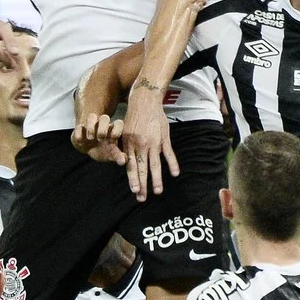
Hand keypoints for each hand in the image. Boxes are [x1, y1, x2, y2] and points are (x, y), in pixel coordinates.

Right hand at [72, 114, 126, 164]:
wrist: (90, 150)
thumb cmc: (105, 150)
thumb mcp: (112, 154)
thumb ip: (118, 156)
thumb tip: (123, 161)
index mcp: (113, 130)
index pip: (118, 123)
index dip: (117, 130)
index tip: (113, 140)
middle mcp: (103, 125)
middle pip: (104, 118)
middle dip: (103, 128)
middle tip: (100, 139)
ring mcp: (91, 125)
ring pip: (91, 117)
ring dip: (91, 127)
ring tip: (90, 138)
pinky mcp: (80, 129)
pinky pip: (79, 126)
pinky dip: (79, 134)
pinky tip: (81, 143)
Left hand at [123, 81, 179, 201]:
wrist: (145, 101)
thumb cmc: (132, 117)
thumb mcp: (124, 131)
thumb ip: (125, 147)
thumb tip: (125, 163)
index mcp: (130, 144)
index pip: (131, 166)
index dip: (133, 179)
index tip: (134, 190)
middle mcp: (141, 145)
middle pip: (142, 168)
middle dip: (142, 185)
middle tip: (142, 198)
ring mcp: (154, 142)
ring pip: (155, 164)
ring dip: (157, 179)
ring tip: (158, 191)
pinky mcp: (164, 138)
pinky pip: (169, 153)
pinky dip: (172, 163)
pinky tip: (175, 174)